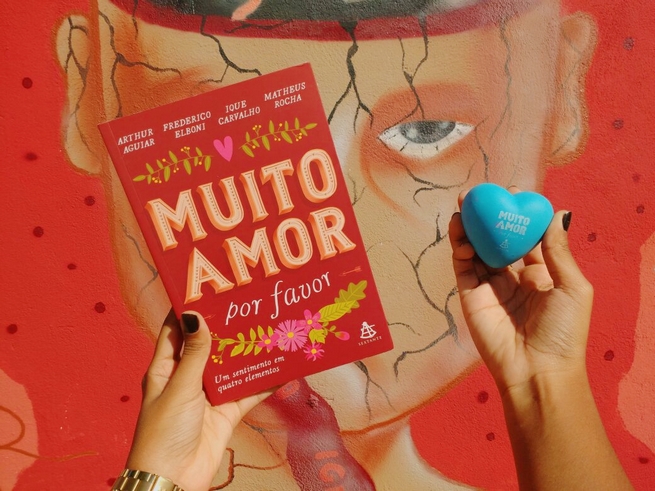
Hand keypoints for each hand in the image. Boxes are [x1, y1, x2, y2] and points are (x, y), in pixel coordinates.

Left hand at [125, 310, 271, 490]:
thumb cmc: (164, 432)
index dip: (189, 309)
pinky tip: (281, 365)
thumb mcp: (179, 388)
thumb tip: (197, 315)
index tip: (209, 288)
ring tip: (268, 326)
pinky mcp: (227, 412)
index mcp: (166, 367)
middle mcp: (188, 377)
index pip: (175, 330)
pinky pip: (248, 391)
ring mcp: (209, 395)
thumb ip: (194, 354)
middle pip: (209, 345)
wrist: (174, 479)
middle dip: (227, 326)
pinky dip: (264, 380)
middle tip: (248, 302)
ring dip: (247, 350)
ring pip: (232, 365)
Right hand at [448, 189, 593, 394]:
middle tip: (478, 194)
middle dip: (487, 215)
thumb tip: (558, 212)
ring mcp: (489, 285)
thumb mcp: (572, 287)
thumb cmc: (564, 330)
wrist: (537, 369)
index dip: (518, 214)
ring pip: (476, 249)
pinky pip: (463, 267)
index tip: (512, 193)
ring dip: (469, 227)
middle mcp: (513, 276)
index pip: (526, 236)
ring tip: (462, 206)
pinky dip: (459, 248)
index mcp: (541, 273)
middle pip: (497, 238)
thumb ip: (558, 250)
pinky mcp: (471, 295)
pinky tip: (460, 232)